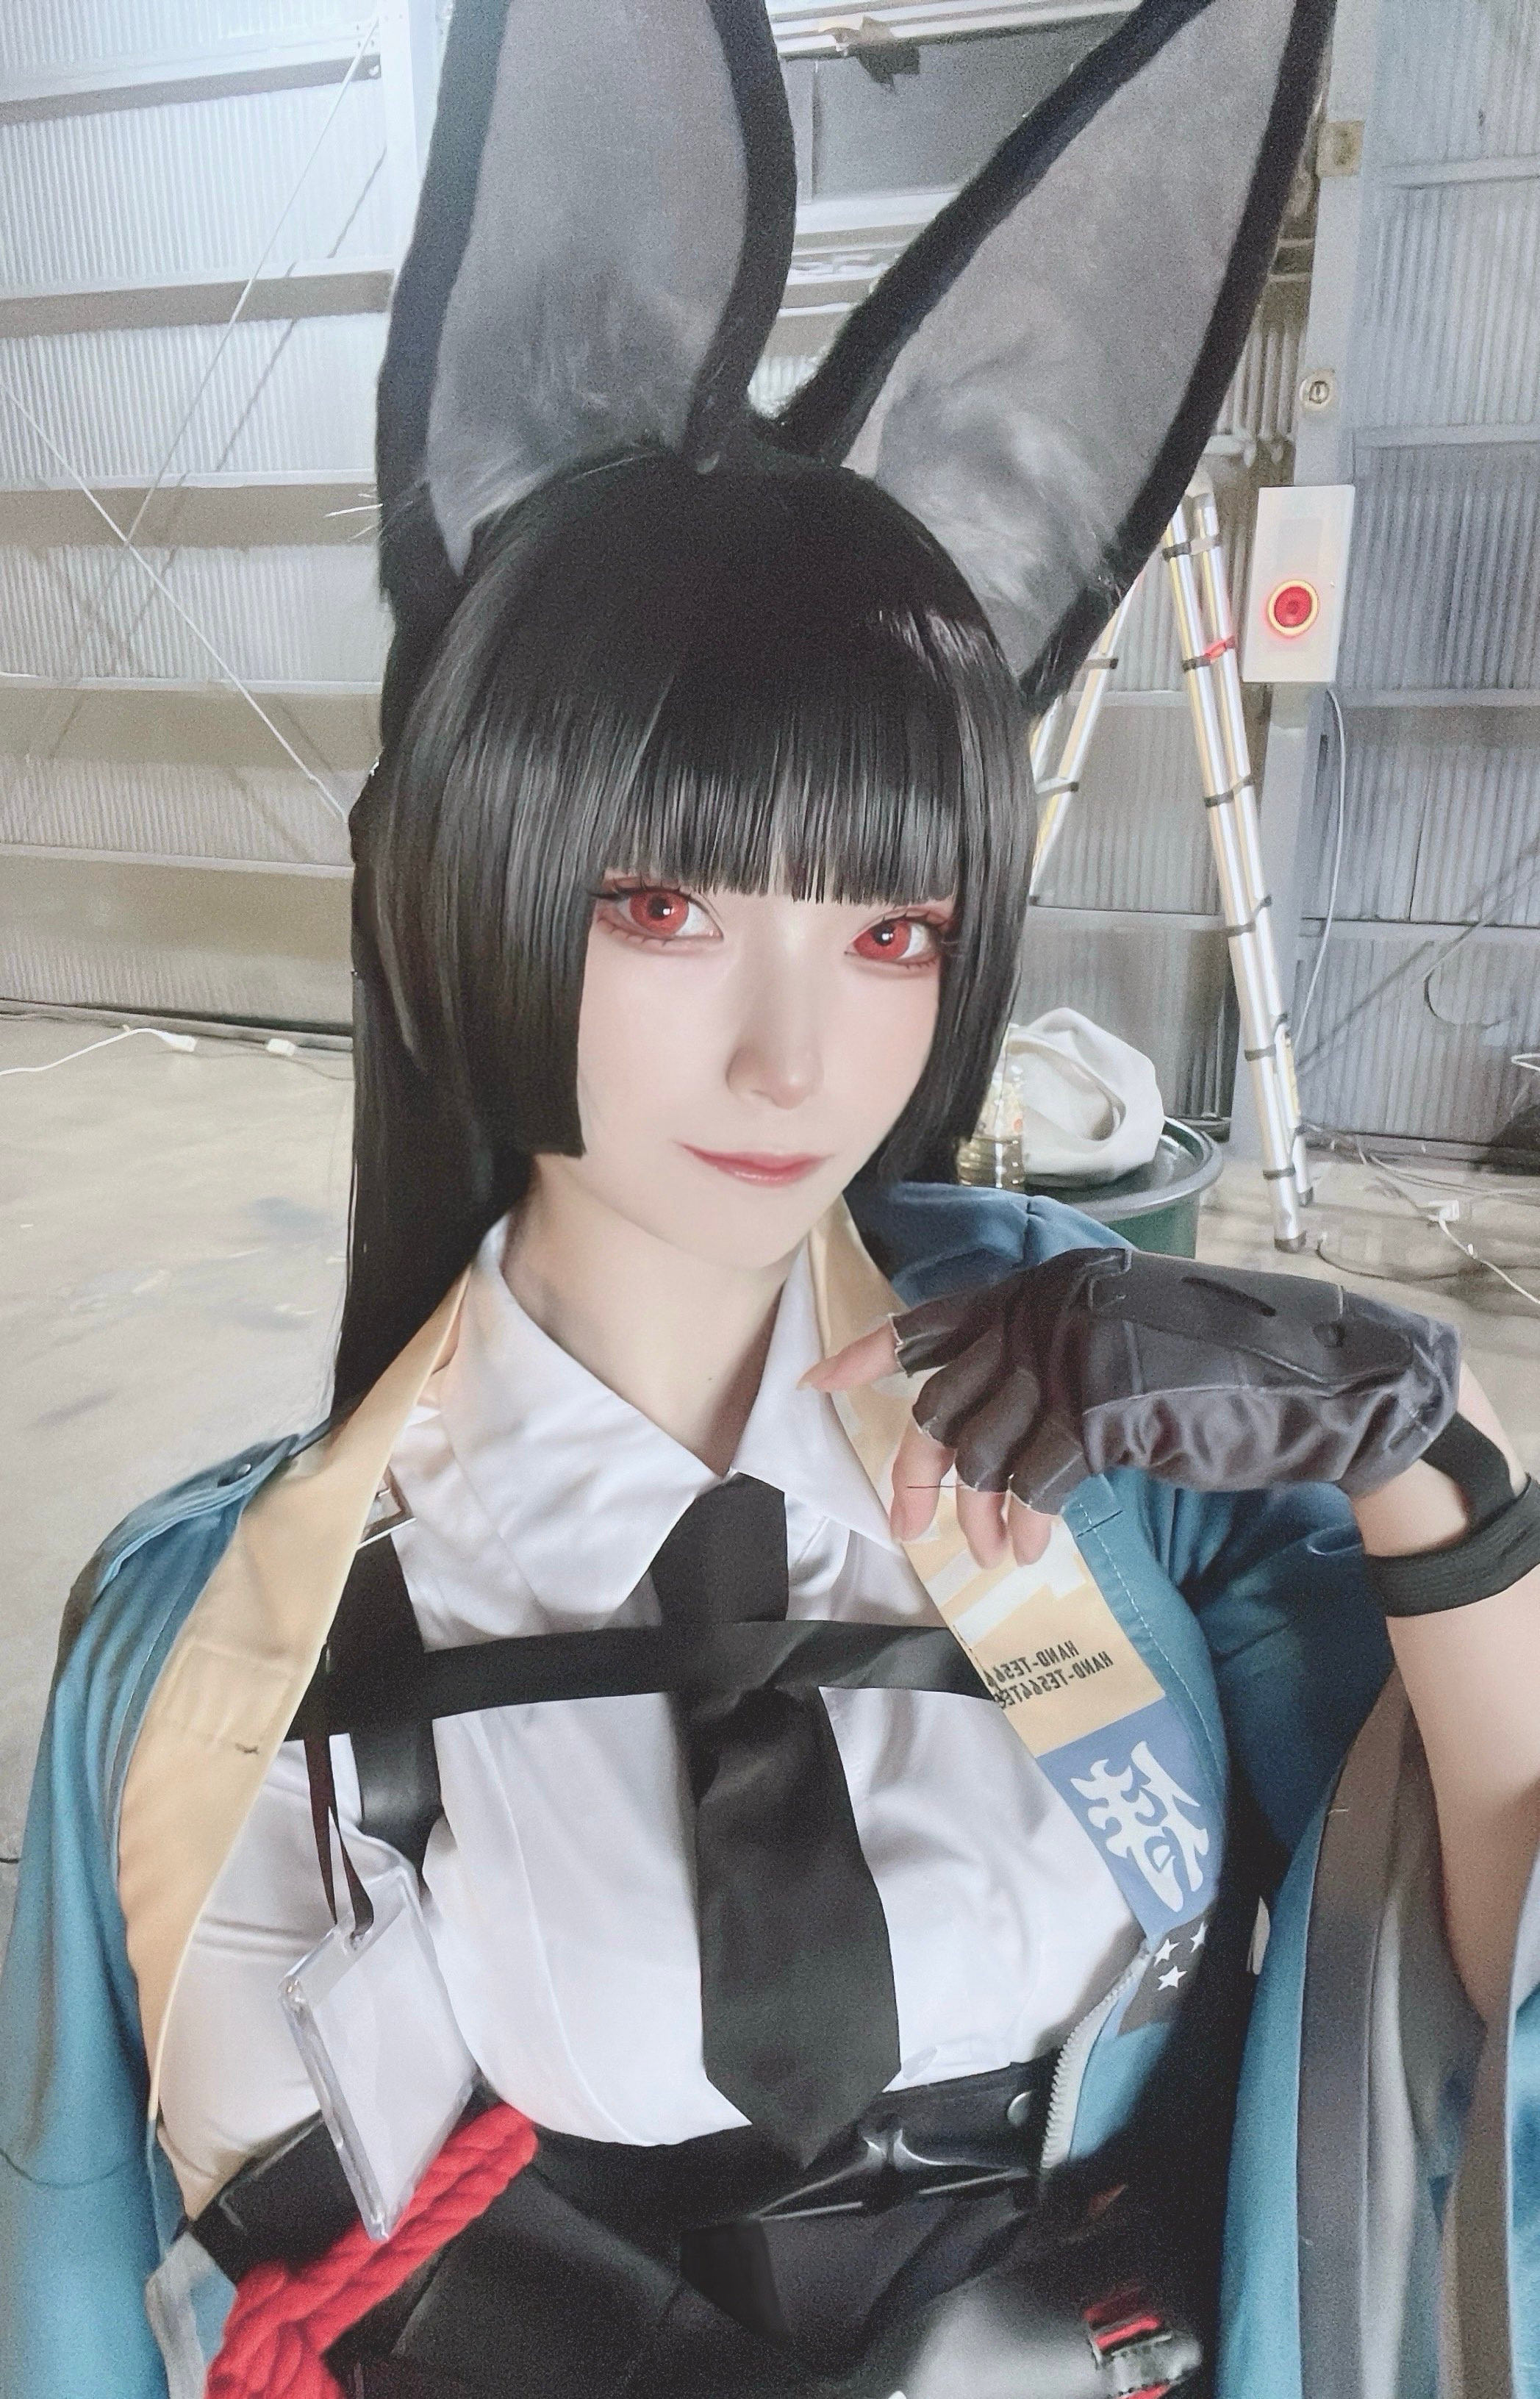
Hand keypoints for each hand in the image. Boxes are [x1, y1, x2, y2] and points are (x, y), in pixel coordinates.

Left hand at [807, 1247, 1461, 1567]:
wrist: (1317, 1382)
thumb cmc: (1225, 1371)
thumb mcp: (1122, 1347)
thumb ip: (1051, 1364)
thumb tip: (982, 1432)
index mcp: (1050, 1287)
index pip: (937, 1317)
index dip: (873, 1353)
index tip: (821, 1385)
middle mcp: (1051, 1309)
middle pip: (949, 1400)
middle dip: (921, 1470)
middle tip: (911, 1524)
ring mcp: (1074, 1354)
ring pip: (986, 1448)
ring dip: (982, 1512)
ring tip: (999, 1552)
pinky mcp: (1101, 1407)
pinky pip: (1034, 1480)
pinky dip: (1027, 1522)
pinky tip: (1035, 1547)